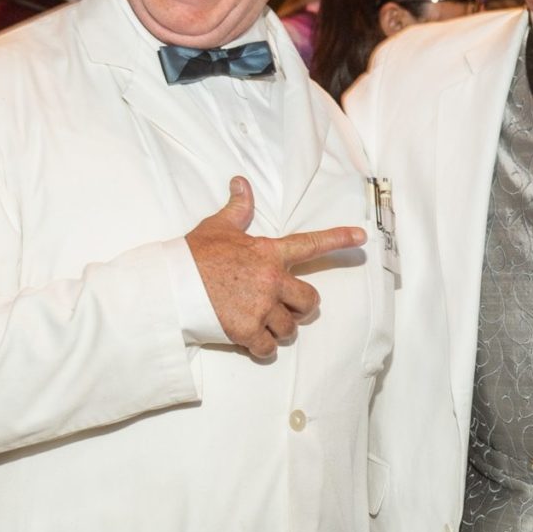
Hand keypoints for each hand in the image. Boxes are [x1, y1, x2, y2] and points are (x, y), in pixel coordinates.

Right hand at [185, 178, 365, 359]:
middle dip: (300, 308)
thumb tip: (240, 182)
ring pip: (290, 328)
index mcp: (269, 253)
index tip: (361, 239)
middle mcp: (271, 280)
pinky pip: (269, 348)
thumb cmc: (194, 255)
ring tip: (260, 323)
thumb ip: (237, 209)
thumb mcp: (218, 227)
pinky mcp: (247, 331)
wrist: (171, 285)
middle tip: (282, 308)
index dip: (339, 240)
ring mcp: (261, 307)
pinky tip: (250, 340)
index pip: (311, 244)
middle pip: (310, 301)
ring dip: (279, 330)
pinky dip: (262, 349)